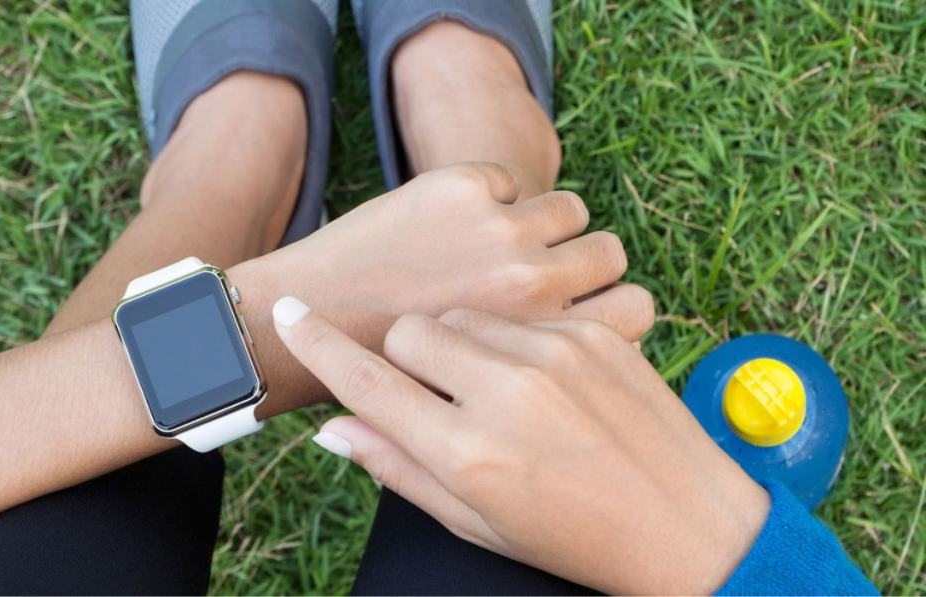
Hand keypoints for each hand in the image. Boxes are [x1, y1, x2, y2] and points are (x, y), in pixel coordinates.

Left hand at [231, 162, 653, 415]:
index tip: (588, 311)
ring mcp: (495, 232)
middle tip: (542, 279)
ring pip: (570, 208)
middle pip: (609, 250)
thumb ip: (555, 392)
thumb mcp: (465, 441)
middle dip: (583, 263)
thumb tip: (608, 365)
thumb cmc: (388, 387)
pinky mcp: (461, 186)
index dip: (613, 307)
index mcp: (542, 354)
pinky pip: (513, 180)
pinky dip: (496, 199)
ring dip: (547, 226)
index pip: (637, 308)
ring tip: (505, 250)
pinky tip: (460, 231)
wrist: (302, 317)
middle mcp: (529, 288)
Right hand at [273, 298, 768, 594]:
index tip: (287, 313)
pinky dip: (512, 341)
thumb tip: (331, 430)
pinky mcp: (593, 336)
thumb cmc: (575, 537)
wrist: (689, 526)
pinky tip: (539, 382)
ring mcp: (556, 355)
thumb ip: (399, 469)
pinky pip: (521, 315)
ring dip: (459, 344)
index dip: (317, 344)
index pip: (366, 381)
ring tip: (493, 392)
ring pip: (465, 315)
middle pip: (412, 331)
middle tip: (433, 393)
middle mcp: (507, 394)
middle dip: (406, 355)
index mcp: (468, 454)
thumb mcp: (476, 522)